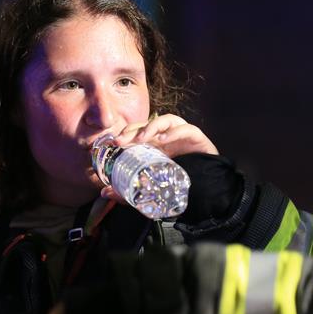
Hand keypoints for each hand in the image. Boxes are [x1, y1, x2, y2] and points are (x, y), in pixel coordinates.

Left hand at [100, 115, 217, 201]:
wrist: (206, 188)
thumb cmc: (177, 183)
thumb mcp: (150, 187)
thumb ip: (129, 192)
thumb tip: (105, 193)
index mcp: (153, 145)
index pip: (135, 134)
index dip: (123, 135)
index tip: (110, 144)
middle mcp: (165, 136)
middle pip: (146, 125)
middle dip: (132, 131)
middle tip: (121, 141)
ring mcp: (180, 134)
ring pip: (164, 121)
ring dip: (151, 127)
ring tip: (141, 138)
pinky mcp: (195, 136)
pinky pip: (185, 128)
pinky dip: (174, 132)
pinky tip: (164, 139)